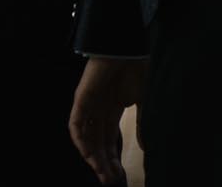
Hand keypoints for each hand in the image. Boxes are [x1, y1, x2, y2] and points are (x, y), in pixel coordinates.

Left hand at [69, 56, 146, 184]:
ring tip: (103, 172)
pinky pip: (77, 126)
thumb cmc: (137, 68)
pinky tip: (89, 155)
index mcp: (112, 109)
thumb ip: (140, 122)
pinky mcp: (81, 101)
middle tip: (111, 179)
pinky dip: (81, 141)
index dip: (113, 158)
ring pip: (87, 138)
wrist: (128, 48)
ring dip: (93, 157)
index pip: (109, 140)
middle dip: (104, 163)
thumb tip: (144, 146)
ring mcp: (88, 106)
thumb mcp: (143, 100)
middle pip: (98, 143)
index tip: (119, 175)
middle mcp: (98, 111)